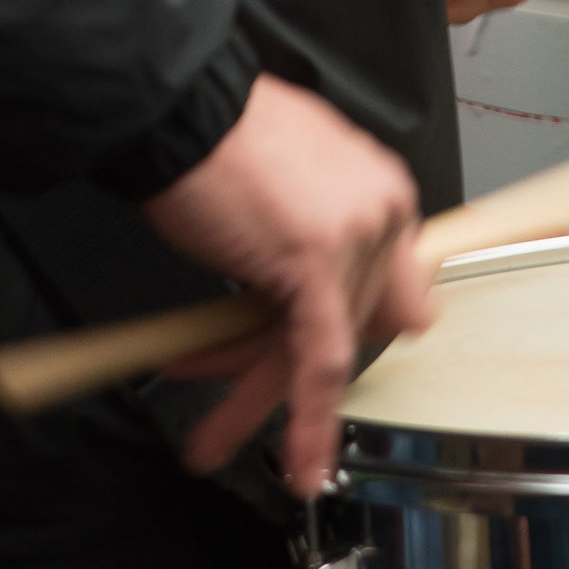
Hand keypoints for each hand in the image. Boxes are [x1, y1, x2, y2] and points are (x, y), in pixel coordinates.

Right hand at [143, 70, 430, 493]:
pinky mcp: (318, 264)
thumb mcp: (292, 179)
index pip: (388, 292)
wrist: (180, 106)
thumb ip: (319, 231)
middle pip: (350, 326)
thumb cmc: (219, 135)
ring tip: (216, 441)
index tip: (311, 362)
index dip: (344, 331)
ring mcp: (356, 238)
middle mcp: (382, 213)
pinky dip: (307, 420)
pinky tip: (295, 462)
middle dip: (283, 368)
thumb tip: (309, 290)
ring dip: (271, 407)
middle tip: (233, 397)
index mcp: (382, 191)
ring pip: (325, 351)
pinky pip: (319, 362)